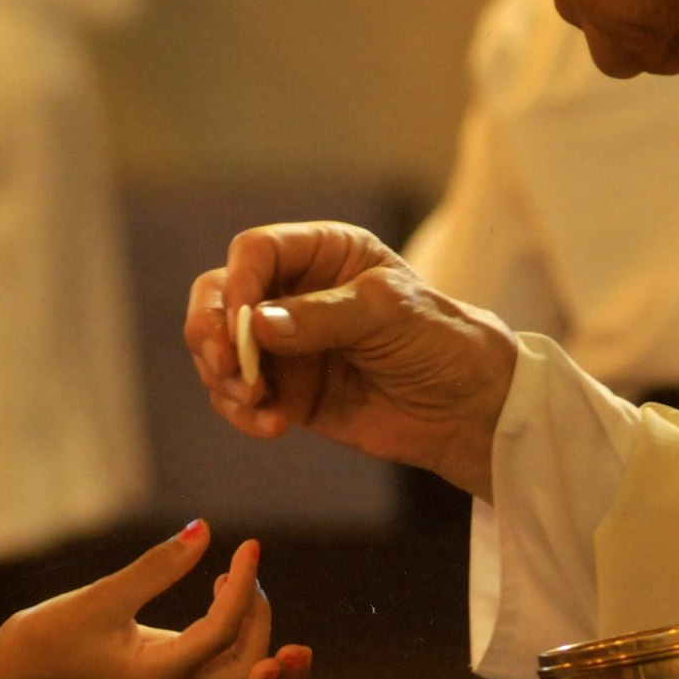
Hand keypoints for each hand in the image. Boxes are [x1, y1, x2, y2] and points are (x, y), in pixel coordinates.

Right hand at [0, 521, 287, 678]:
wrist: (16, 678)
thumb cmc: (50, 635)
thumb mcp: (104, 596)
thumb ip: (157, 567)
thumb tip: (205, 529)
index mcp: (158, 676)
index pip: (224, 630)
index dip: (244, 582)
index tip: (250, 544)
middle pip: (247, 666)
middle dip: (260, 615)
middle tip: (246, 565)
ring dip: (260, 636)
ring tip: (248, 585)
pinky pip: (223, 676)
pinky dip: (242, 645)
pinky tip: (231, 598)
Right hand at [184, 221, 516, 499]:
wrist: (469, 411)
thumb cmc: (441, 342)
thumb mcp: (390, 314)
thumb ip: (322, 316)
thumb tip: (257, 325)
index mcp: (324, 253)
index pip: (256, 251)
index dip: (239, 282)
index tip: (241, 323)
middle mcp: (294, 292)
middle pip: (218, 294)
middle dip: (209, 330)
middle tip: (224, 364)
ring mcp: (286, 344)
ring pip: (218, 348)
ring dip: (224, 377)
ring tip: (256, 404)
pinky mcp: (286, 391)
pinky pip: (239, 396)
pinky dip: (242, 412)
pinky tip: (272, 426)